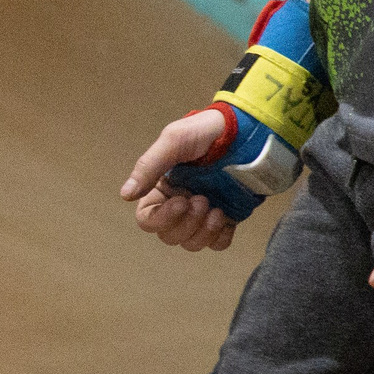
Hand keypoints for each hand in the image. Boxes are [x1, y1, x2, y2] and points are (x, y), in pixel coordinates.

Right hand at [120, 108, 234, 250]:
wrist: (247, 129)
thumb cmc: (207, 132)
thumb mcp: (174, 141)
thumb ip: (148, 167)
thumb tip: (125, 195)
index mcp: (162, 190)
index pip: (147, 219)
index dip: (161, 219)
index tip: (181, 202)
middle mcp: (180, 205)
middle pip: (170, 236)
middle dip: (187, 223)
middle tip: (202, 199)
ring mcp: (204, 214)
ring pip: (192, 243)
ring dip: (203, 231)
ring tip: (216, 208)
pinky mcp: (228, 218)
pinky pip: (218, 244)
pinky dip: (220, 237)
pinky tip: (226, 217)